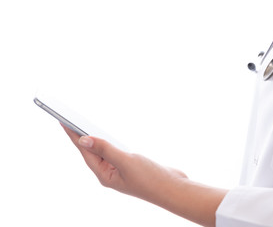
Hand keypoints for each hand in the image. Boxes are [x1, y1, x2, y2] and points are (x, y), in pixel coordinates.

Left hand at [62, 125, 226, 226]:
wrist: (173, 189)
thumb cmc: (151, 179)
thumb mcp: (126, 161)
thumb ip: (105, 149)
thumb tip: (84, 139)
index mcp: (105, 175)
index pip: (85, 151)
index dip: (74, 135)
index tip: (63, 120)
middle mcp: (110, 173)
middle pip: (91, 151)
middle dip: (80, 135)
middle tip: (69, 119)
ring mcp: (120, 170)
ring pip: (102, 151)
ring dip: (95, 138)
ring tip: (83, 125)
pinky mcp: (129, 166)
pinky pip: (114, 151)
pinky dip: (108, 142)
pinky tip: (107, 136)